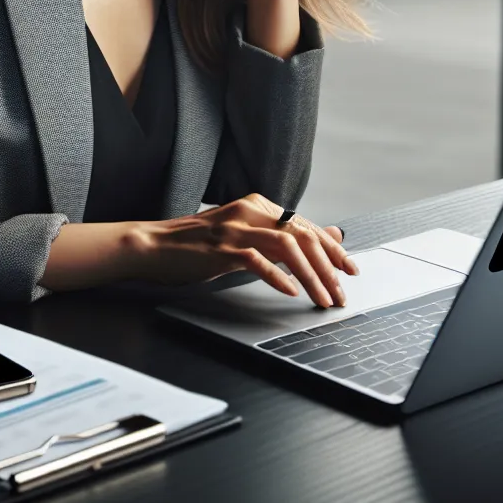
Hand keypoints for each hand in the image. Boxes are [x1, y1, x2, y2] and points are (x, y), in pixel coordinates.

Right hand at [123, 194, 358, 307]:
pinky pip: (257, 260)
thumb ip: (283, 235)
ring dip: (311, 275)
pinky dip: (278, 276)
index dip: (333, 249)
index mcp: (258, 205)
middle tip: (341, 292)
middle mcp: (250, 211)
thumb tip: (329, 235)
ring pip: (287, 246)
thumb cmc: (198, 245)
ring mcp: (235, 228)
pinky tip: (290, 292)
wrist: (153, 245)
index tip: (350, 270)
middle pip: (302, 235)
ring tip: (322, 297)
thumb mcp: (245, 235)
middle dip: (328, 267)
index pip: (307, 225)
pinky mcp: (220, 247)